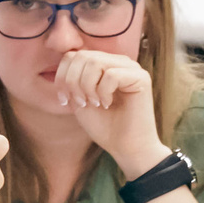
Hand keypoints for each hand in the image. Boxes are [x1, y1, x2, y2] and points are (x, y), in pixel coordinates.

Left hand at [52, 49, 162, 177]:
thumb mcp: (79, 100)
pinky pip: (111, 75)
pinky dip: (103, 92)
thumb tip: (64, 64)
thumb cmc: (105, 126)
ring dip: (87, 86)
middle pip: (82, 56)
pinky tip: (107, 104)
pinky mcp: (141, 77)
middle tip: (81, 103)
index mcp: (104, 64)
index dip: (62, 76)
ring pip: (95, 62)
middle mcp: (118, 61)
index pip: (74, 54)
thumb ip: (72, 80)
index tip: (65, 100)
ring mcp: (131, 68)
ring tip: (94, 103)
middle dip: (73, 82)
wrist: (126, 148)